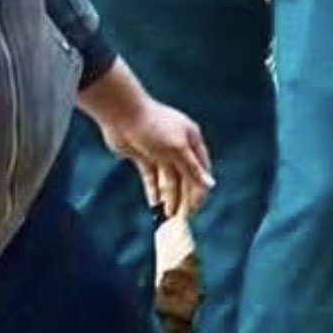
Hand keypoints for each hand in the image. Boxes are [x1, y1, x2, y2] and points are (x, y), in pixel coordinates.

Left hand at [80, 66, 212, 218]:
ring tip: (167, 216)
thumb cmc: (154, 126)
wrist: (122, 114)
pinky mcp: (143, 156)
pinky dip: (153, 191)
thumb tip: (211, 185)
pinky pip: (151, 177)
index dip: (200, 188)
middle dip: (184, 196)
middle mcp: (178, 145)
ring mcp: (159, 151)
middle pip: (185, 175)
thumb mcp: (177, 149)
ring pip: (168, 178)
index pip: (201, 168)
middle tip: (181, 217)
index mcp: (191, 139)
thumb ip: (192, 169)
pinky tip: (153, 205)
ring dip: (168, 196)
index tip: (196, 208)